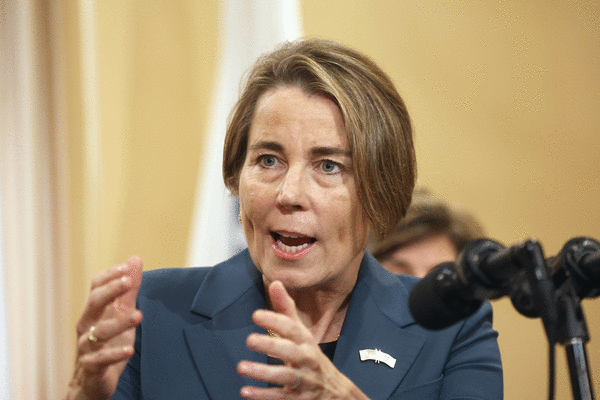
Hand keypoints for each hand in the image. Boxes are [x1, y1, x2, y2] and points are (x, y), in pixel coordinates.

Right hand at [66, 257, 142, 399]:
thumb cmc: (109, 342)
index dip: (110, 276)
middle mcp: (87, 325)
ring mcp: (87, 346)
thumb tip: (134, 259)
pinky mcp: (91, 367)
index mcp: (94, 311)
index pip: (96, 286)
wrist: (93, 381)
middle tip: (128, 281)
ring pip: (98, 331)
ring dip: (119, 323)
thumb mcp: (122, 313)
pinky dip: (114, 354)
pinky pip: (100, 359)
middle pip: (94, 302)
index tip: (127, 268)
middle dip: (110, 290)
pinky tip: (129, 350)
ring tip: (138, 315)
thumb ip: (129, 290)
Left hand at [237, 281, 367, 399]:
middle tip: (249, 340)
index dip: (275, 321)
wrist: (335, 392)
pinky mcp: (298, 399)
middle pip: (291, 352)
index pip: (292, 329)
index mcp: (306, 341)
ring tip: (241, 367)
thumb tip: (275, 282)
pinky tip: (245, 391)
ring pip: (285, 377)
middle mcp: (307, 359)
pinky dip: (263, 395)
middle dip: (271, 345)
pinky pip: (281, 397)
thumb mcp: (301, 333)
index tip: (256, 315)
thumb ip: (286, 309)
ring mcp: (304, 381)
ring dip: (262, 373)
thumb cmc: (310, 356)